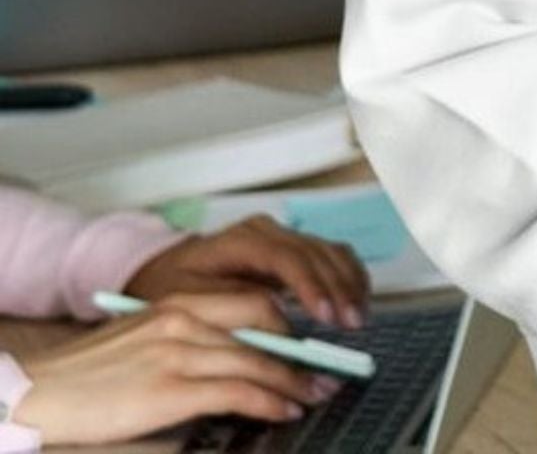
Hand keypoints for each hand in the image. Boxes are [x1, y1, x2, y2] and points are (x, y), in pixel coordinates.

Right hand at [11, 291, 341, 444]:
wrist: (37, 392)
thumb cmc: (89, 376)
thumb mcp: (146, 341)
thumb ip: (190, 339)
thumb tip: (237, 358)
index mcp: (178, 303)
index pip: (253, 302)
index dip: (288, 326)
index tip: (309, 344)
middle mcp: (183, 318)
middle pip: (265, 325)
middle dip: (300, 350)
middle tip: (323, 370)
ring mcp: (177, 351)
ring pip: (257, 359)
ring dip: (293, 380)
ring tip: (314, 394)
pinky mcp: (169, 388)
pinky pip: (237, 390)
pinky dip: (270, 400)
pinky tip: (285, 409)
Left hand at [124, 214, 369, 328]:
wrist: (160, 271)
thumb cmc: (168, 287)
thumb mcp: (186, 301)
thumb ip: (231, 307)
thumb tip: (278, 321)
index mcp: (241, 239)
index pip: (287, 257)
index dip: (311, 285)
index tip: (325, 314)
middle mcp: (268, 231)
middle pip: (316, 252)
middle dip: (337, 289)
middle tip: (351, 324)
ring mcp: (283, 237)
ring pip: (329, 250)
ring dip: (348, 282)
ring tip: (358, 317)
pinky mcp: (292, 250)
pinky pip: (329, 256)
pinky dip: (347, 276)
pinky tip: (356, 299)